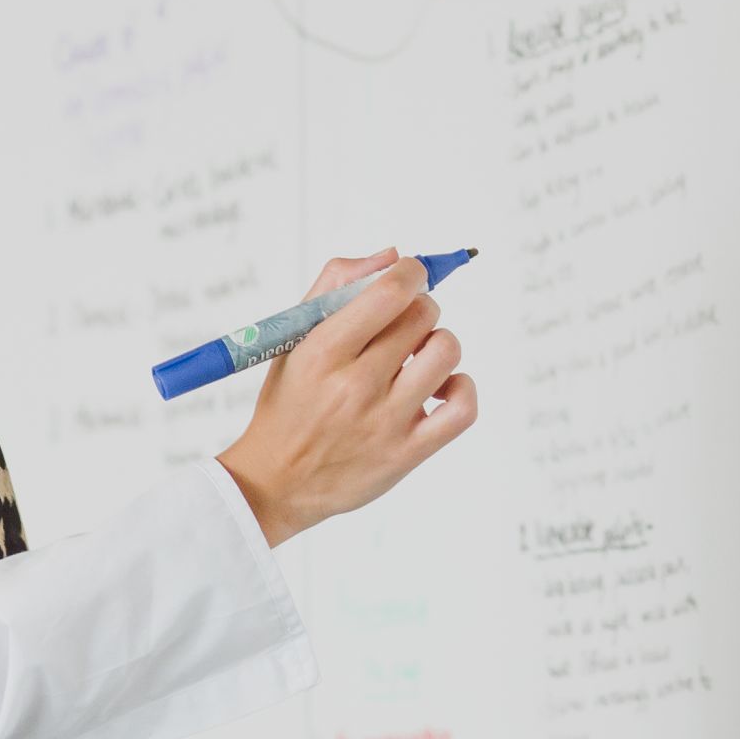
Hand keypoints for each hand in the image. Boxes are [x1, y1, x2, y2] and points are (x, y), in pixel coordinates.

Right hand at [215, 250, 478, 545]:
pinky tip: (438, 389)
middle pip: (422, 316)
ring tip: (417, 359)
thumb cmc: (290, 401)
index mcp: (323, 352)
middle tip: (402, 326)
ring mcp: (385, 421)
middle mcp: (355, 385)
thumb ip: (336, 285)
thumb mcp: (294, 338)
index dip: (412, 272)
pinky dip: (461, 388)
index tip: (410, 276)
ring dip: (438, 344)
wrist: (276, 482)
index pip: (389, 292)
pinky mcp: (407, 453)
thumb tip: (393, 256)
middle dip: (419, 308)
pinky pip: (463, 407)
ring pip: (446, 352)